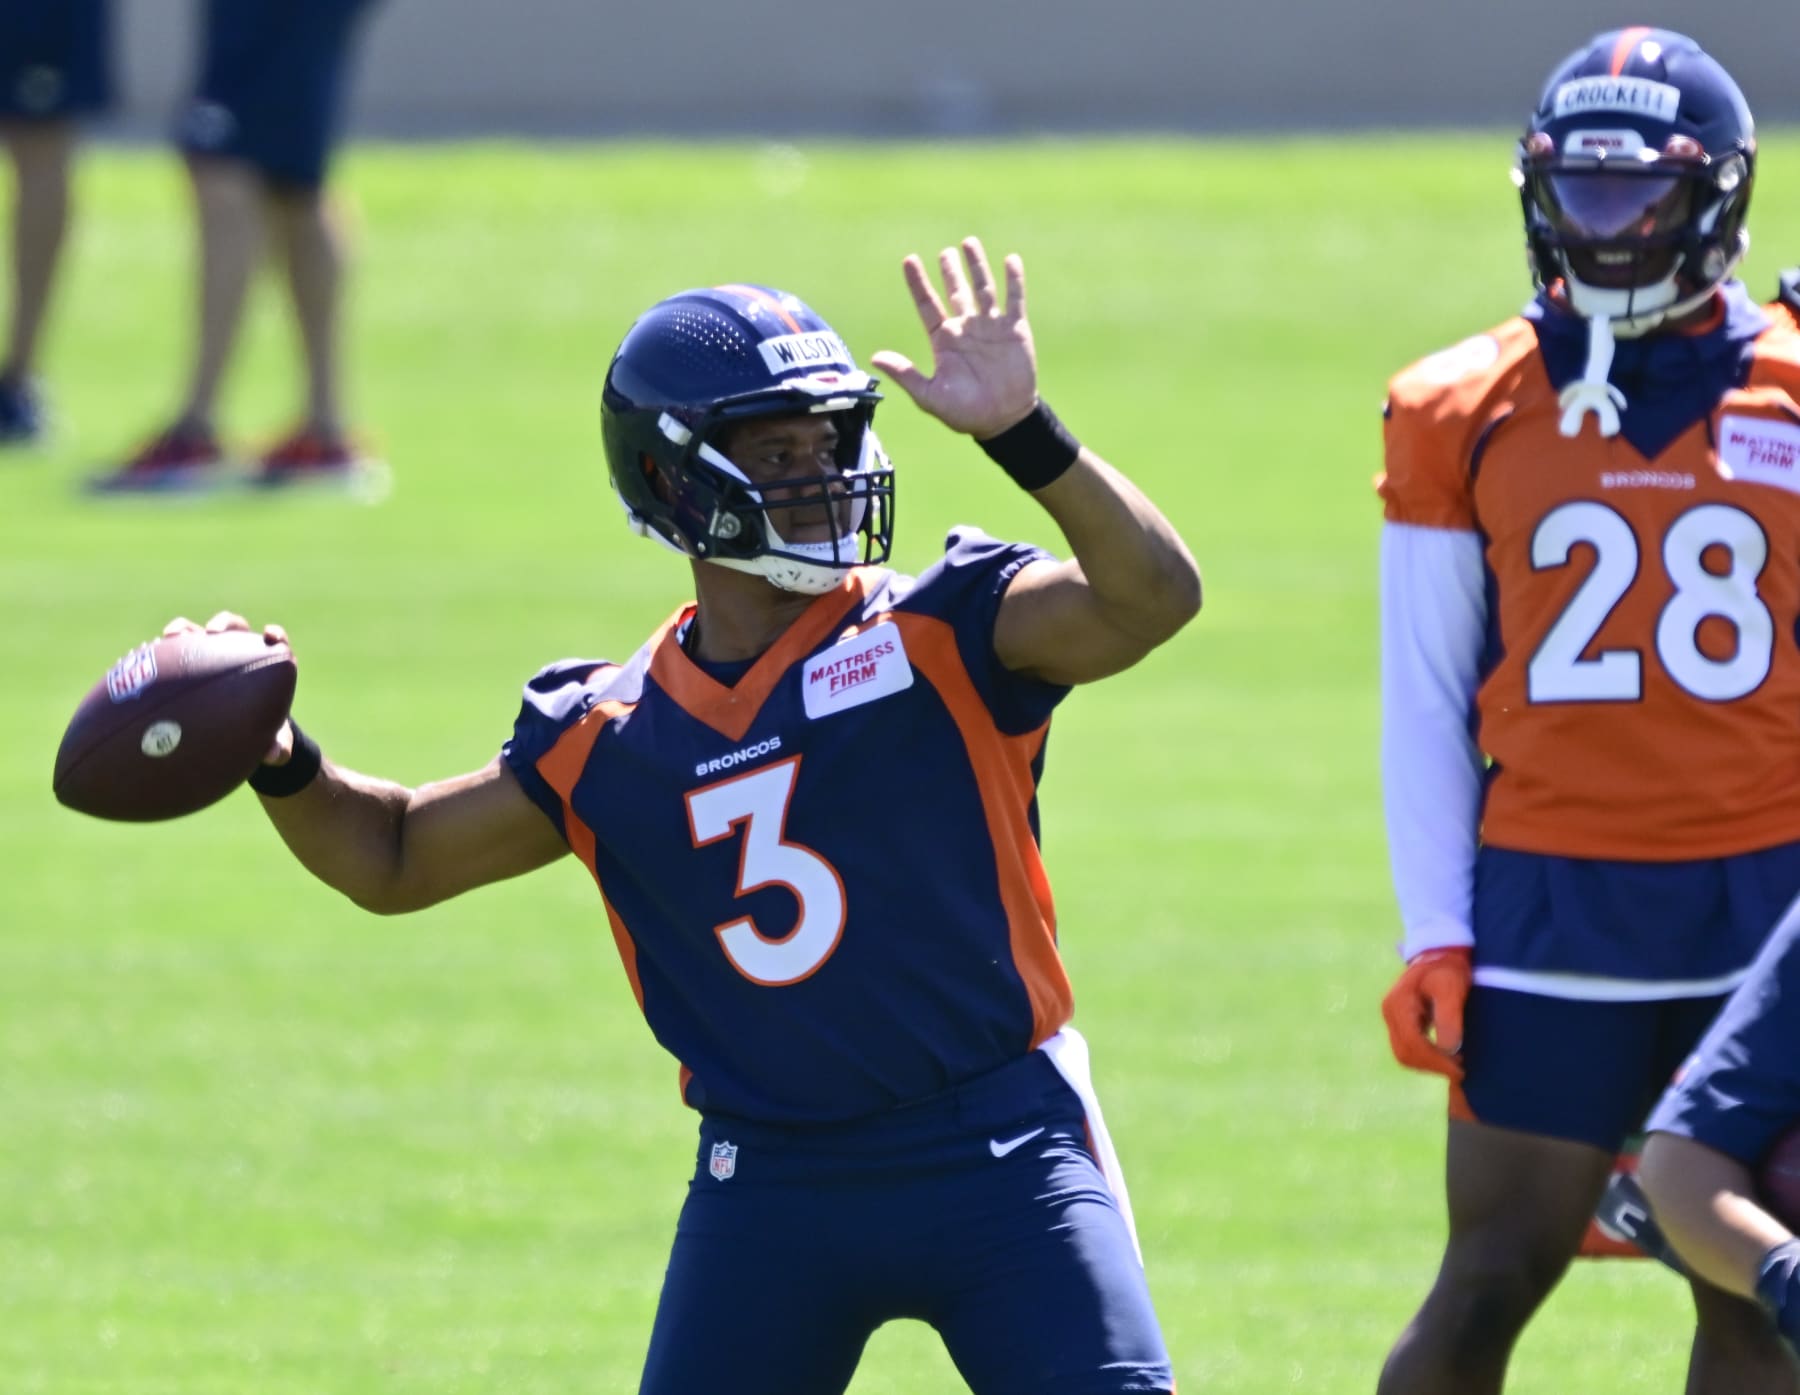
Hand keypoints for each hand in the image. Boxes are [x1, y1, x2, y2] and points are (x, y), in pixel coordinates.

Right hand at [162, 610, 293, 763]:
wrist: (238, 736)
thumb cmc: (261, 733)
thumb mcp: (272, 743)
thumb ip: (279, 748)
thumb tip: (275, 755)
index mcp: (264, 664)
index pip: (275, 642)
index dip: (275, 635)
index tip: (272, 635)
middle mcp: (236, 652)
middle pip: (232, 627)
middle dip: (223, 624)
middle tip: (213, 632)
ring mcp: (209, 655)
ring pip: (196, 633)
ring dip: (184, 629)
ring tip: (171, 635)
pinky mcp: (185, 663)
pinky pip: (170, 654)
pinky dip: (159, 654)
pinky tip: (142, 659)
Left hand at [870, 236, 1038, 438]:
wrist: (1003, 420)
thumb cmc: (964, 413)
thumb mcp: (930, 395)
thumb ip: (905, 374)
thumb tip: (874, 358)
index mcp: (944, 340)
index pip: (927, 305)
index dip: (918, 283)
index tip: (909, 261)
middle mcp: (966, 328)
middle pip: (956, 291)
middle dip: (950, 270)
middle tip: (945, 252)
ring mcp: (991, 327)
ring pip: (983, 288)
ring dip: (977, 266)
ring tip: (969, 243)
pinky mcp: (1015, 330)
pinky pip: (1014, 299)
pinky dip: (1013, 279)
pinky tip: (1010, 259)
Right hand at [1381, 947, 1471, 1081]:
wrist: (1439, 951)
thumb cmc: (1448, 968)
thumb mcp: (1451, 988)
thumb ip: (1449, 1018)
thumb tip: (1449, 1050)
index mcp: (1398, 1004)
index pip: (1412, 1043)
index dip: (1435, 1061)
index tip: (1459, 1070)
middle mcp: (1390, 1012)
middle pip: (1404, 1052)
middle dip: (1432, 1066)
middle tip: (1460, 1072)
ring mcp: (1392, 1017)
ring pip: (1404, 1054)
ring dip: (1428, 1065)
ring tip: (1454, 1066)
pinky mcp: (1399, 1020)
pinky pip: (1407, 1047)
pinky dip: (1425, 1057)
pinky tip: (1445, 1057)